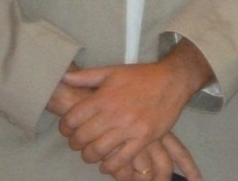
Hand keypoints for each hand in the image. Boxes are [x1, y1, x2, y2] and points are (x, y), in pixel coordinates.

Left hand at [58, 40, 211, 171]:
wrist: (173, 80)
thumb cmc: (142, 76)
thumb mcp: (113, 71)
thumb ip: (87, 76)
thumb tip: (64, 77)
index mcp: (104, 97)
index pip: (72, 119)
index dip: (65, 127)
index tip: (68, 129)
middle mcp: (114, 114)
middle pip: (82, 138)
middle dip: (75, 143)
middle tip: (79, 142)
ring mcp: (129, 128)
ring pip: (98, 152)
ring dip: (90, 156)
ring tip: (92, 152)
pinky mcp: (144, 138)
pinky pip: (121, 160)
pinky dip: (110, 166)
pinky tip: (107, 163)